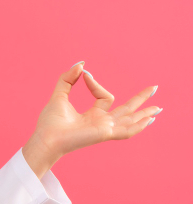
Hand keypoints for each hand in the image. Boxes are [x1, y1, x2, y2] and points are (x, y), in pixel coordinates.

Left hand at [22, 62, 159, 177]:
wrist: (46, 138)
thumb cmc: (50, 123)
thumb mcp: (59, 95)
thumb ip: (68, 79)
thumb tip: (81, 64)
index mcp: (92, 115)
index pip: (104, 96)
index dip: (94, 83)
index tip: (84, 74)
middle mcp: (101, 123)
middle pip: (126, 109)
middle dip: (140, 99)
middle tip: (154, 88)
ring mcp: (104, 129)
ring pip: (130, 119)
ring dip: (144, 113)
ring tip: (158, 108)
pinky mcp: (104, 134)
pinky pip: (125, 130)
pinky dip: (138, 126)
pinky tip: (149, 120)